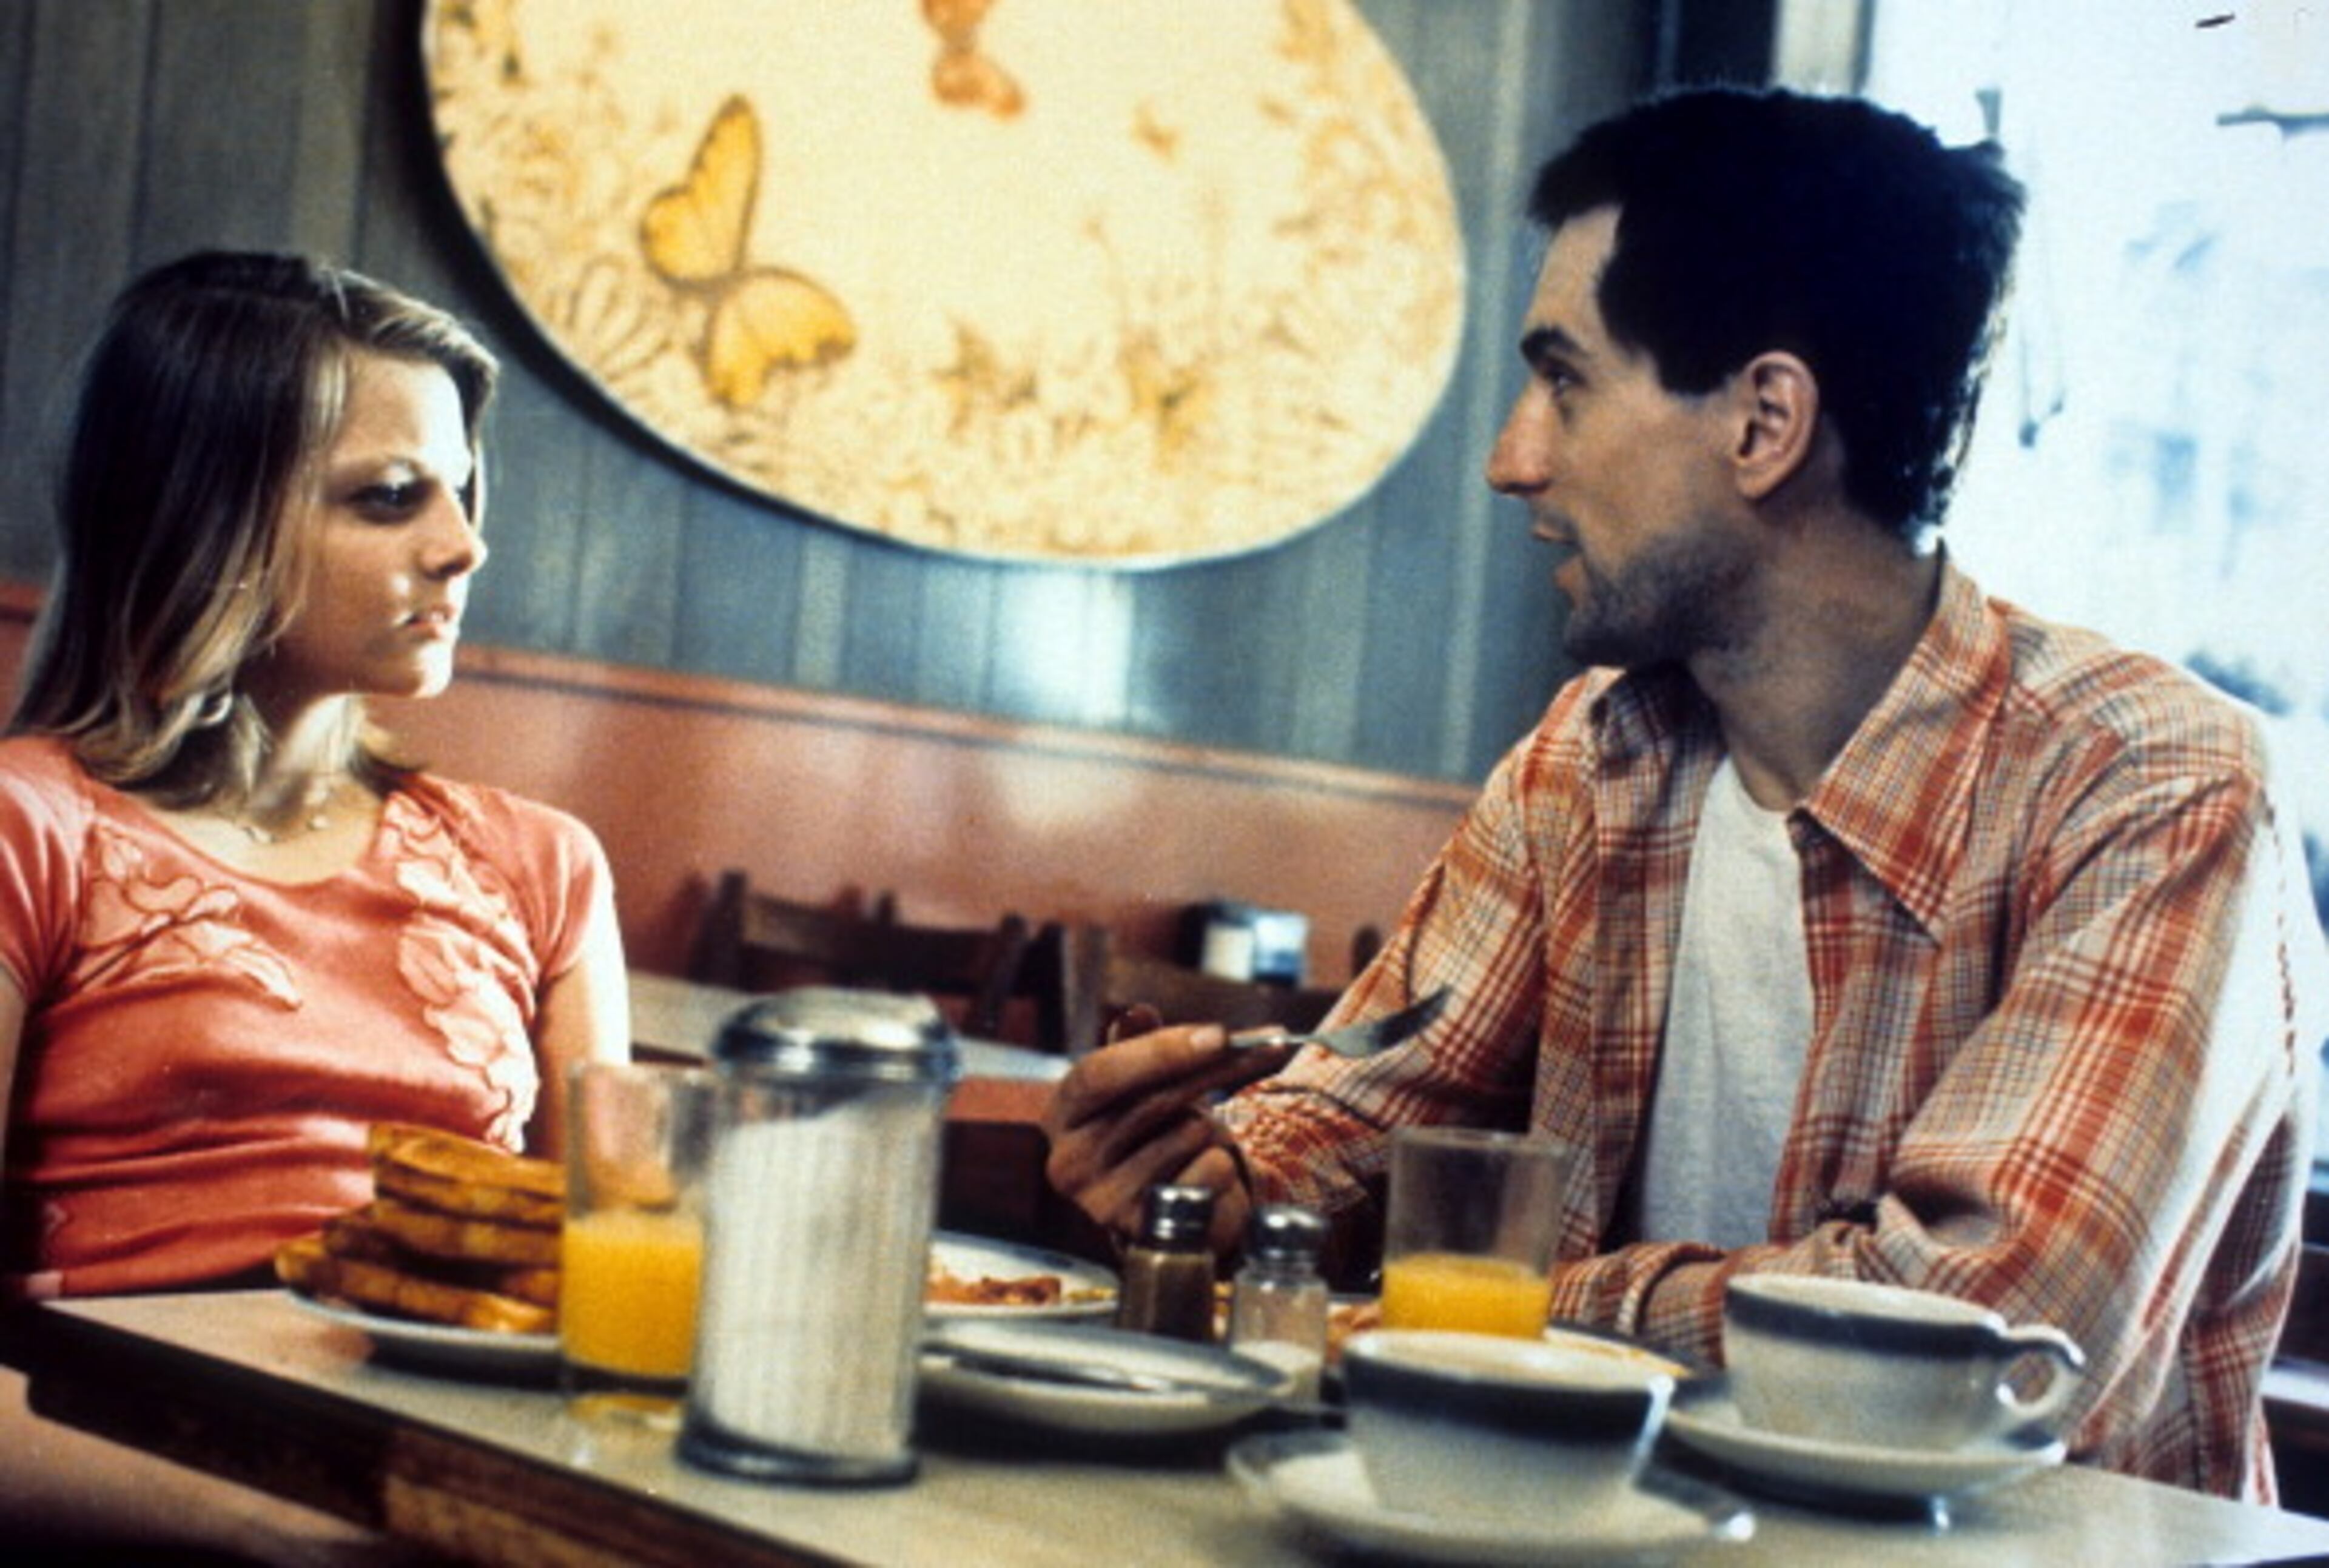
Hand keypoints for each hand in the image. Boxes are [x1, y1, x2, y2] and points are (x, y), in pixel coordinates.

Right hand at [1041, 1006, 1296, 1254]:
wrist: (1168, 1200)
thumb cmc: (1151, 1130)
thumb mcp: (1141, 1081)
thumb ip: (1138, 1046)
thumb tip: (1137, 1013)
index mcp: (1063, 1114)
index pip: (1099, 1074)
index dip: (1159, 1051)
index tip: (1220, 1035)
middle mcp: (1070, 1162)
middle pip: (1151, 1100)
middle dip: (1213, 1068)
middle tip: (1265, 1048)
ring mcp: (1102, 1203)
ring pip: (1185, 1137)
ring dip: (1211, 1124)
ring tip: (1201, 1132)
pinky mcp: (1145, 1232)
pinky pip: (1206, 1176)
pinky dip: (1221, 1164)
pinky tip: (1206, 1168)